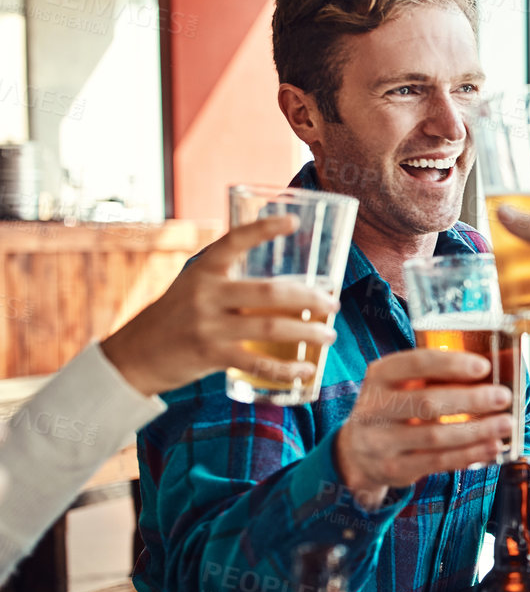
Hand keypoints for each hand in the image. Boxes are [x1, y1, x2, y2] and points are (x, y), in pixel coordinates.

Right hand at [101, 215, 339, 396]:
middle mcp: (205, 294)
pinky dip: (288, 369)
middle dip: (310, 298)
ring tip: (329, 336)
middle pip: (270, 291)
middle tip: (333, 305)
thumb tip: (286, 285)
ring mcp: (208, 325)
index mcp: (203, 270)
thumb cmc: (175, 318)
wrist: (133, 356)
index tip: (293, 221)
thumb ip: (229, 281)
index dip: (263, 229)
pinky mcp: (210, 356)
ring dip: (308, 332)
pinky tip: (307, 369)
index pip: (234, 241)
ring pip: (271, 327)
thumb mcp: (193, 288)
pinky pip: (258, 363)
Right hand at [333, 349, 513, 508]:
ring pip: (435, 436)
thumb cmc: (393, 409)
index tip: (484, 366)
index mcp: (379, 376)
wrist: (356, 452)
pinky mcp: (394, 469)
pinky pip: (438, 462)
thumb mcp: (400, 385)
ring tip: (506, 423)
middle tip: (503, 397)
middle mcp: (374, 408)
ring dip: (477, 430)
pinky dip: (470, 454)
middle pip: (427, 403)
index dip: (451, 364)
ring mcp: (381, 442)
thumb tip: (489, 377)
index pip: (415, 364)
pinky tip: (492, 446)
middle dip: (471, 399)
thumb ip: (433, 378)